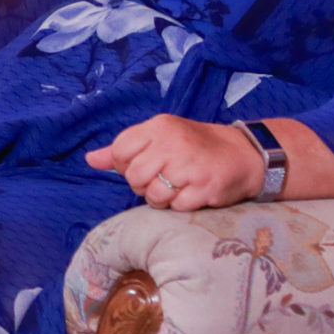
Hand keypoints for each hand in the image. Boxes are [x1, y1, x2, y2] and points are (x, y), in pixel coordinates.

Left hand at [84, 115, 265, 210]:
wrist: (243, 154)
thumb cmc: (194, 148)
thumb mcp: (159, 139)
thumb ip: (123, 150)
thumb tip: (90, 159)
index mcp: (159, 126)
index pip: (120, 151)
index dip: (126, 165)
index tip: (146, 165)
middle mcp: (173, 142)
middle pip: (134, 177)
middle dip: (145, 185)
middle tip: (165, 178)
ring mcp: (189, 165)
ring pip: (152, 195)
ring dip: (162, 198)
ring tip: (178, 187)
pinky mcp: (204, 186)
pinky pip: (176, 206)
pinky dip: (181, 205)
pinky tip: (193, 192)